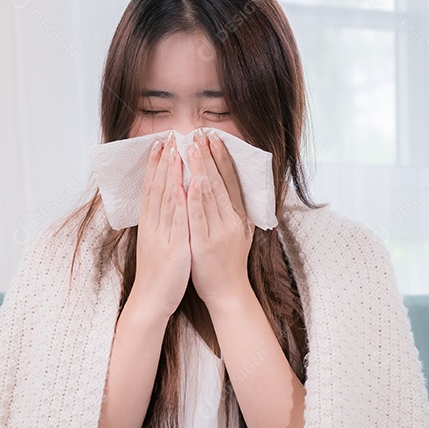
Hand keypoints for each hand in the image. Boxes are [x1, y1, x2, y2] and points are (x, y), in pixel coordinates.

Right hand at [129, 133, 191, 321]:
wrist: (151, 300)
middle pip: (156, 187)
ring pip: (164, 199)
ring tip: (173, 151)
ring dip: (168, 174)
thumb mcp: (157, 241)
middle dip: (161, 161)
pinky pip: (174, 222)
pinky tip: (180, 186)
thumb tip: (166, 201)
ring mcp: (161, 235)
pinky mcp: (172, 247)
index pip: (151, 188)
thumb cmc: (158, 273)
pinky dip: (176, 202)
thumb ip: (160, 221)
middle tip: (166, 137)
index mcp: (150, 223)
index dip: (155, 165)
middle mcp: (153, 225)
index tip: (159, 144)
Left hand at [186, 129, 254, 311]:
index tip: (214, 138)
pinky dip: (195, 198)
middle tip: (201, 134)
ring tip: (193, 147)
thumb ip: (231, 210)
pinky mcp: (205, 243)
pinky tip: (190, 182)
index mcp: (238, 216)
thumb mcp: (237, 232)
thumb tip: (224, 186)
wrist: (228, 293)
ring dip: (201, 169)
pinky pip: (199, 217)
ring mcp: (219, 231)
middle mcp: (231, 220)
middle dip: (210, 156)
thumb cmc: (228, 262)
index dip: (222, 158)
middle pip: (220, 182)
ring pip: (210, 194)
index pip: (230, 180)